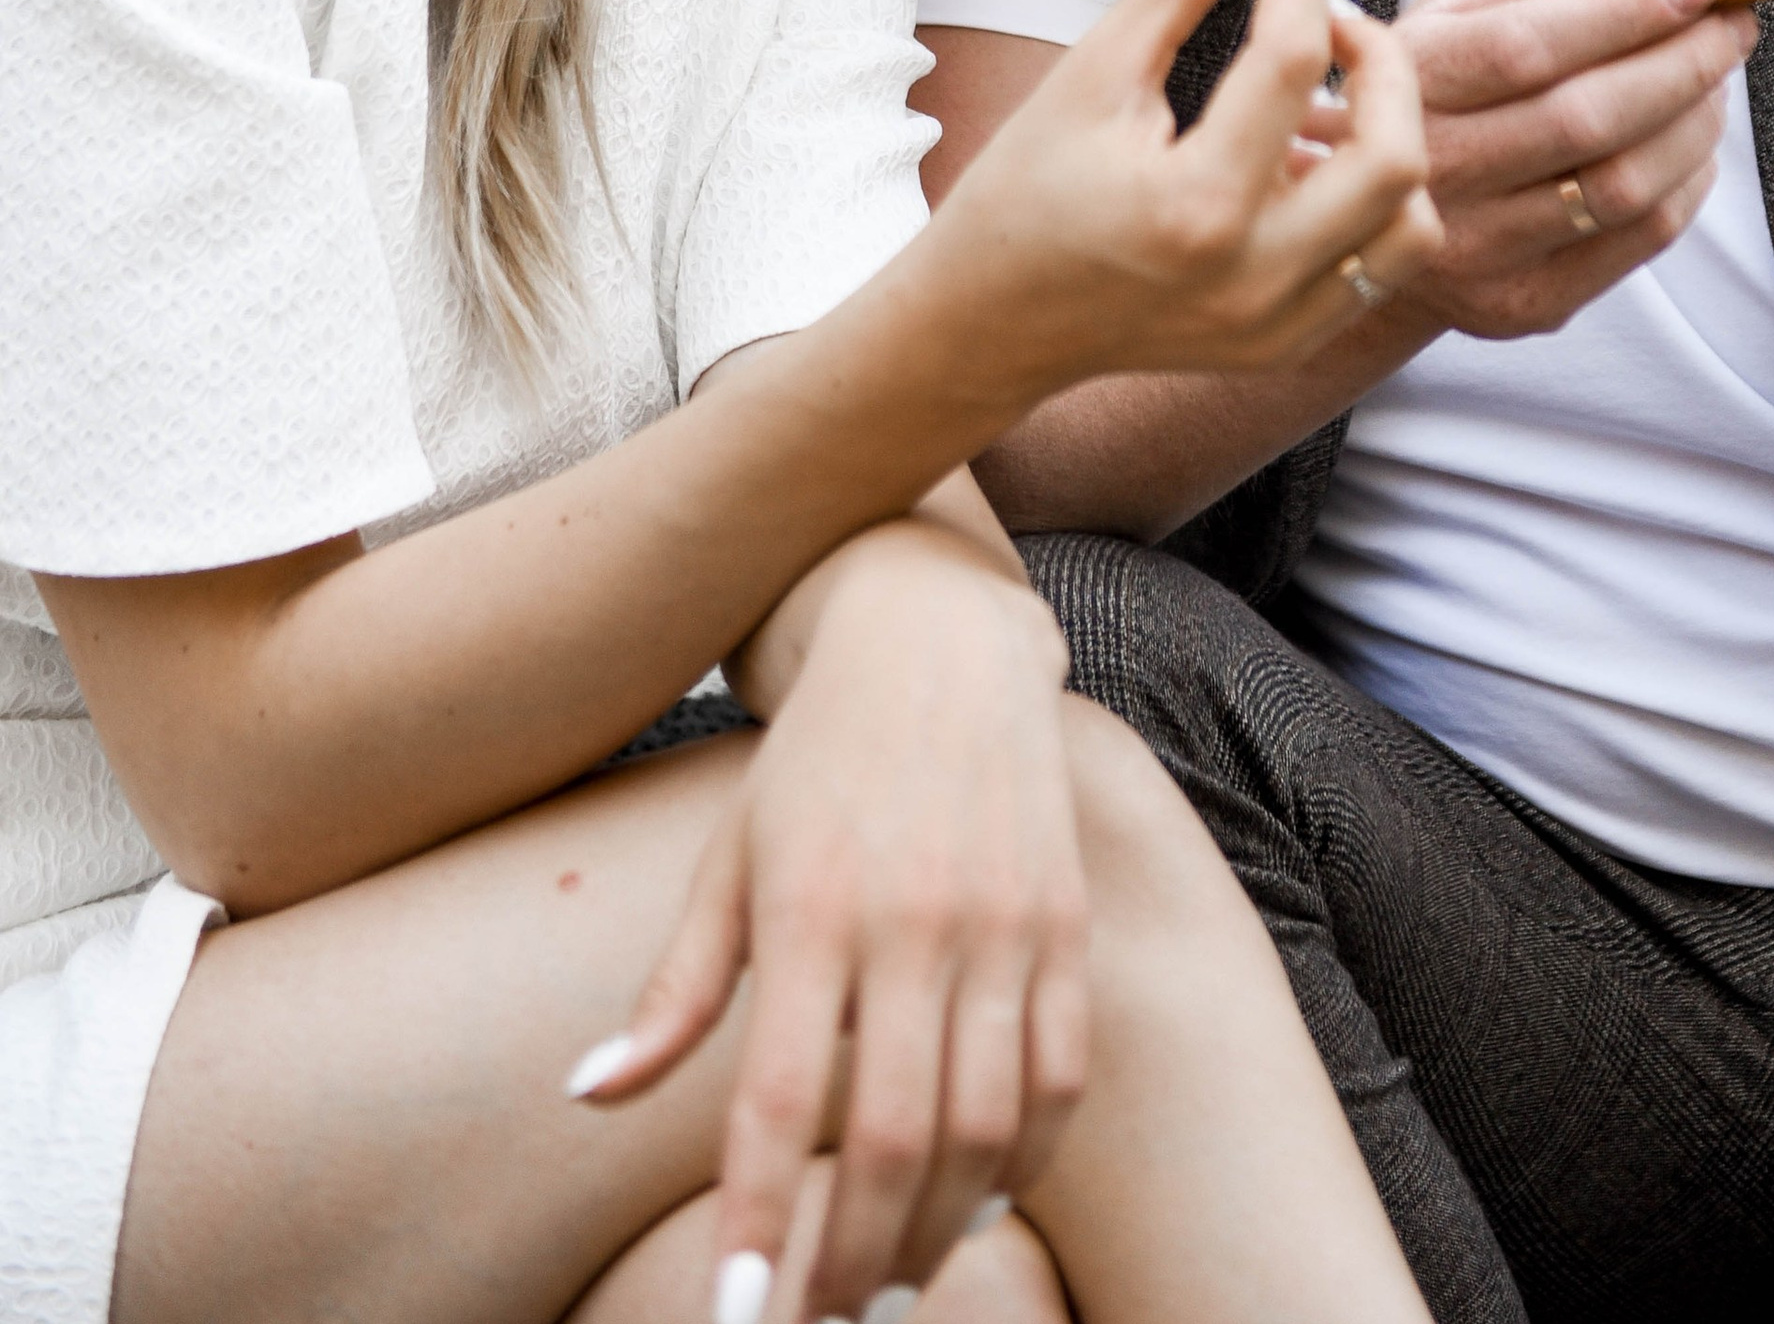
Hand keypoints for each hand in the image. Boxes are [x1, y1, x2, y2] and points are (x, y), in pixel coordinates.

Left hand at [570, 516, 1085, 1315]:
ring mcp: (1002, 922)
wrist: (941, 636)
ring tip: (894, 1285)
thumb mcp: (729, 855)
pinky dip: (1023, 1161)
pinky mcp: (1064, 922)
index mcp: (811, 909)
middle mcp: (912, 922)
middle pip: (887, 1141)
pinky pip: (1058, 1076)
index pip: (773, 1102)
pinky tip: (980, 1201)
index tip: (736, 1316)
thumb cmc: (817, 758)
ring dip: (936, 1232)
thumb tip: (590, 1093)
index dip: (754, 1223)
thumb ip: (675, 987)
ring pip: (982, 1127)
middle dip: (851, 1263)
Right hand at [933, 0, 1438, 390]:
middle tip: (1330, 18)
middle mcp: (1253, 278)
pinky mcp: (1285, 346)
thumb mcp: (1089, 75)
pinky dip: (1368, 204)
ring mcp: (1277, 325)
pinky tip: (1305, 163)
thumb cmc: (1022, 194)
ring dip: (1388, 141)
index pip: (1292, 59)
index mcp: (1194, 205)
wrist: (988, 326)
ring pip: (1411, 224)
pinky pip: (1378, 269)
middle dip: (1382, 62)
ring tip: (1320, 101)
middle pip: (1395, 156)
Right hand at [1330, 0, 1752, 340]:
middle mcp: (1433, 172)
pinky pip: (1640, 240)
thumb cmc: (1433, 87)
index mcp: (1408, 79)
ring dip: (1696, 120)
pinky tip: (1693, 139)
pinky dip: (1690, 179)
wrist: (1373, 218)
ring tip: (1715, 75)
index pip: (1526, 46)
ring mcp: (1476, 250)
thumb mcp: (1457, 4)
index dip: (1625, 10)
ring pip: (1625, 186)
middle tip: (1732, 21)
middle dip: (1683, 61)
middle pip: (1585, 119)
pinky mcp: (1523, 303)